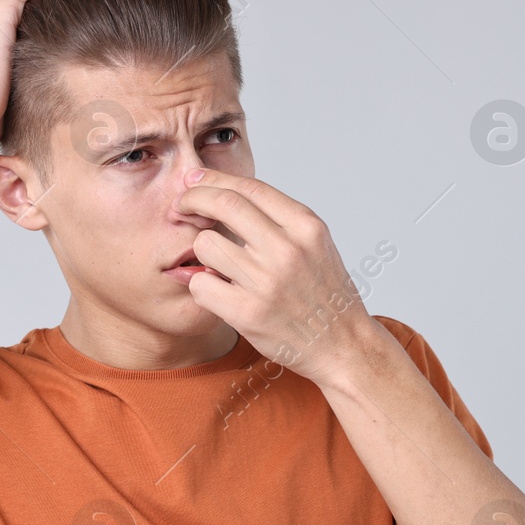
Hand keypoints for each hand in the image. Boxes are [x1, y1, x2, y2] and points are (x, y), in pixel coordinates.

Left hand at [175, 168, 388, 385]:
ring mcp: (267, 282)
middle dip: (193, 198)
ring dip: (203, 252)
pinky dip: (202, 286)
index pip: (249, 188)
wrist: (342, 345)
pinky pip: (201, 284)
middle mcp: (288, 250)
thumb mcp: (315, 244)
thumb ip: (278, 219)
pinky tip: (218, 291)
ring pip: (206, 244)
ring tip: (218, 265)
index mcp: (306, 227)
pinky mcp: (248, 314)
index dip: (213, 179)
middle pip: (223, 204)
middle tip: (182, 205)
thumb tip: (223, 192)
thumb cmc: (325, 294)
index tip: (194, 180)